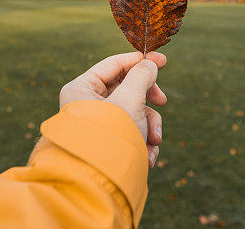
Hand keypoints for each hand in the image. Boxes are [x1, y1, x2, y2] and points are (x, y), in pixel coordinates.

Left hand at [59, 51, 166, 166]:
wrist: (102, 184)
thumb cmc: (111, 136)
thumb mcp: (130, 99)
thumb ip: (142, 77)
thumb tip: (149, 65)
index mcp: (81, 89)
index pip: (114, 65)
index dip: (140, 61)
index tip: (163, 60)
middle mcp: (87, 105)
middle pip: (126, 88)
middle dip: (148, 100)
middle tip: (162, 101)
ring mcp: (99, 125)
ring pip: (134, 112)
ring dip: (149, 125)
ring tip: (153, 139)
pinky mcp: (110, 142)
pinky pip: (132, 131)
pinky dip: (144, 141)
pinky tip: (147, 155)